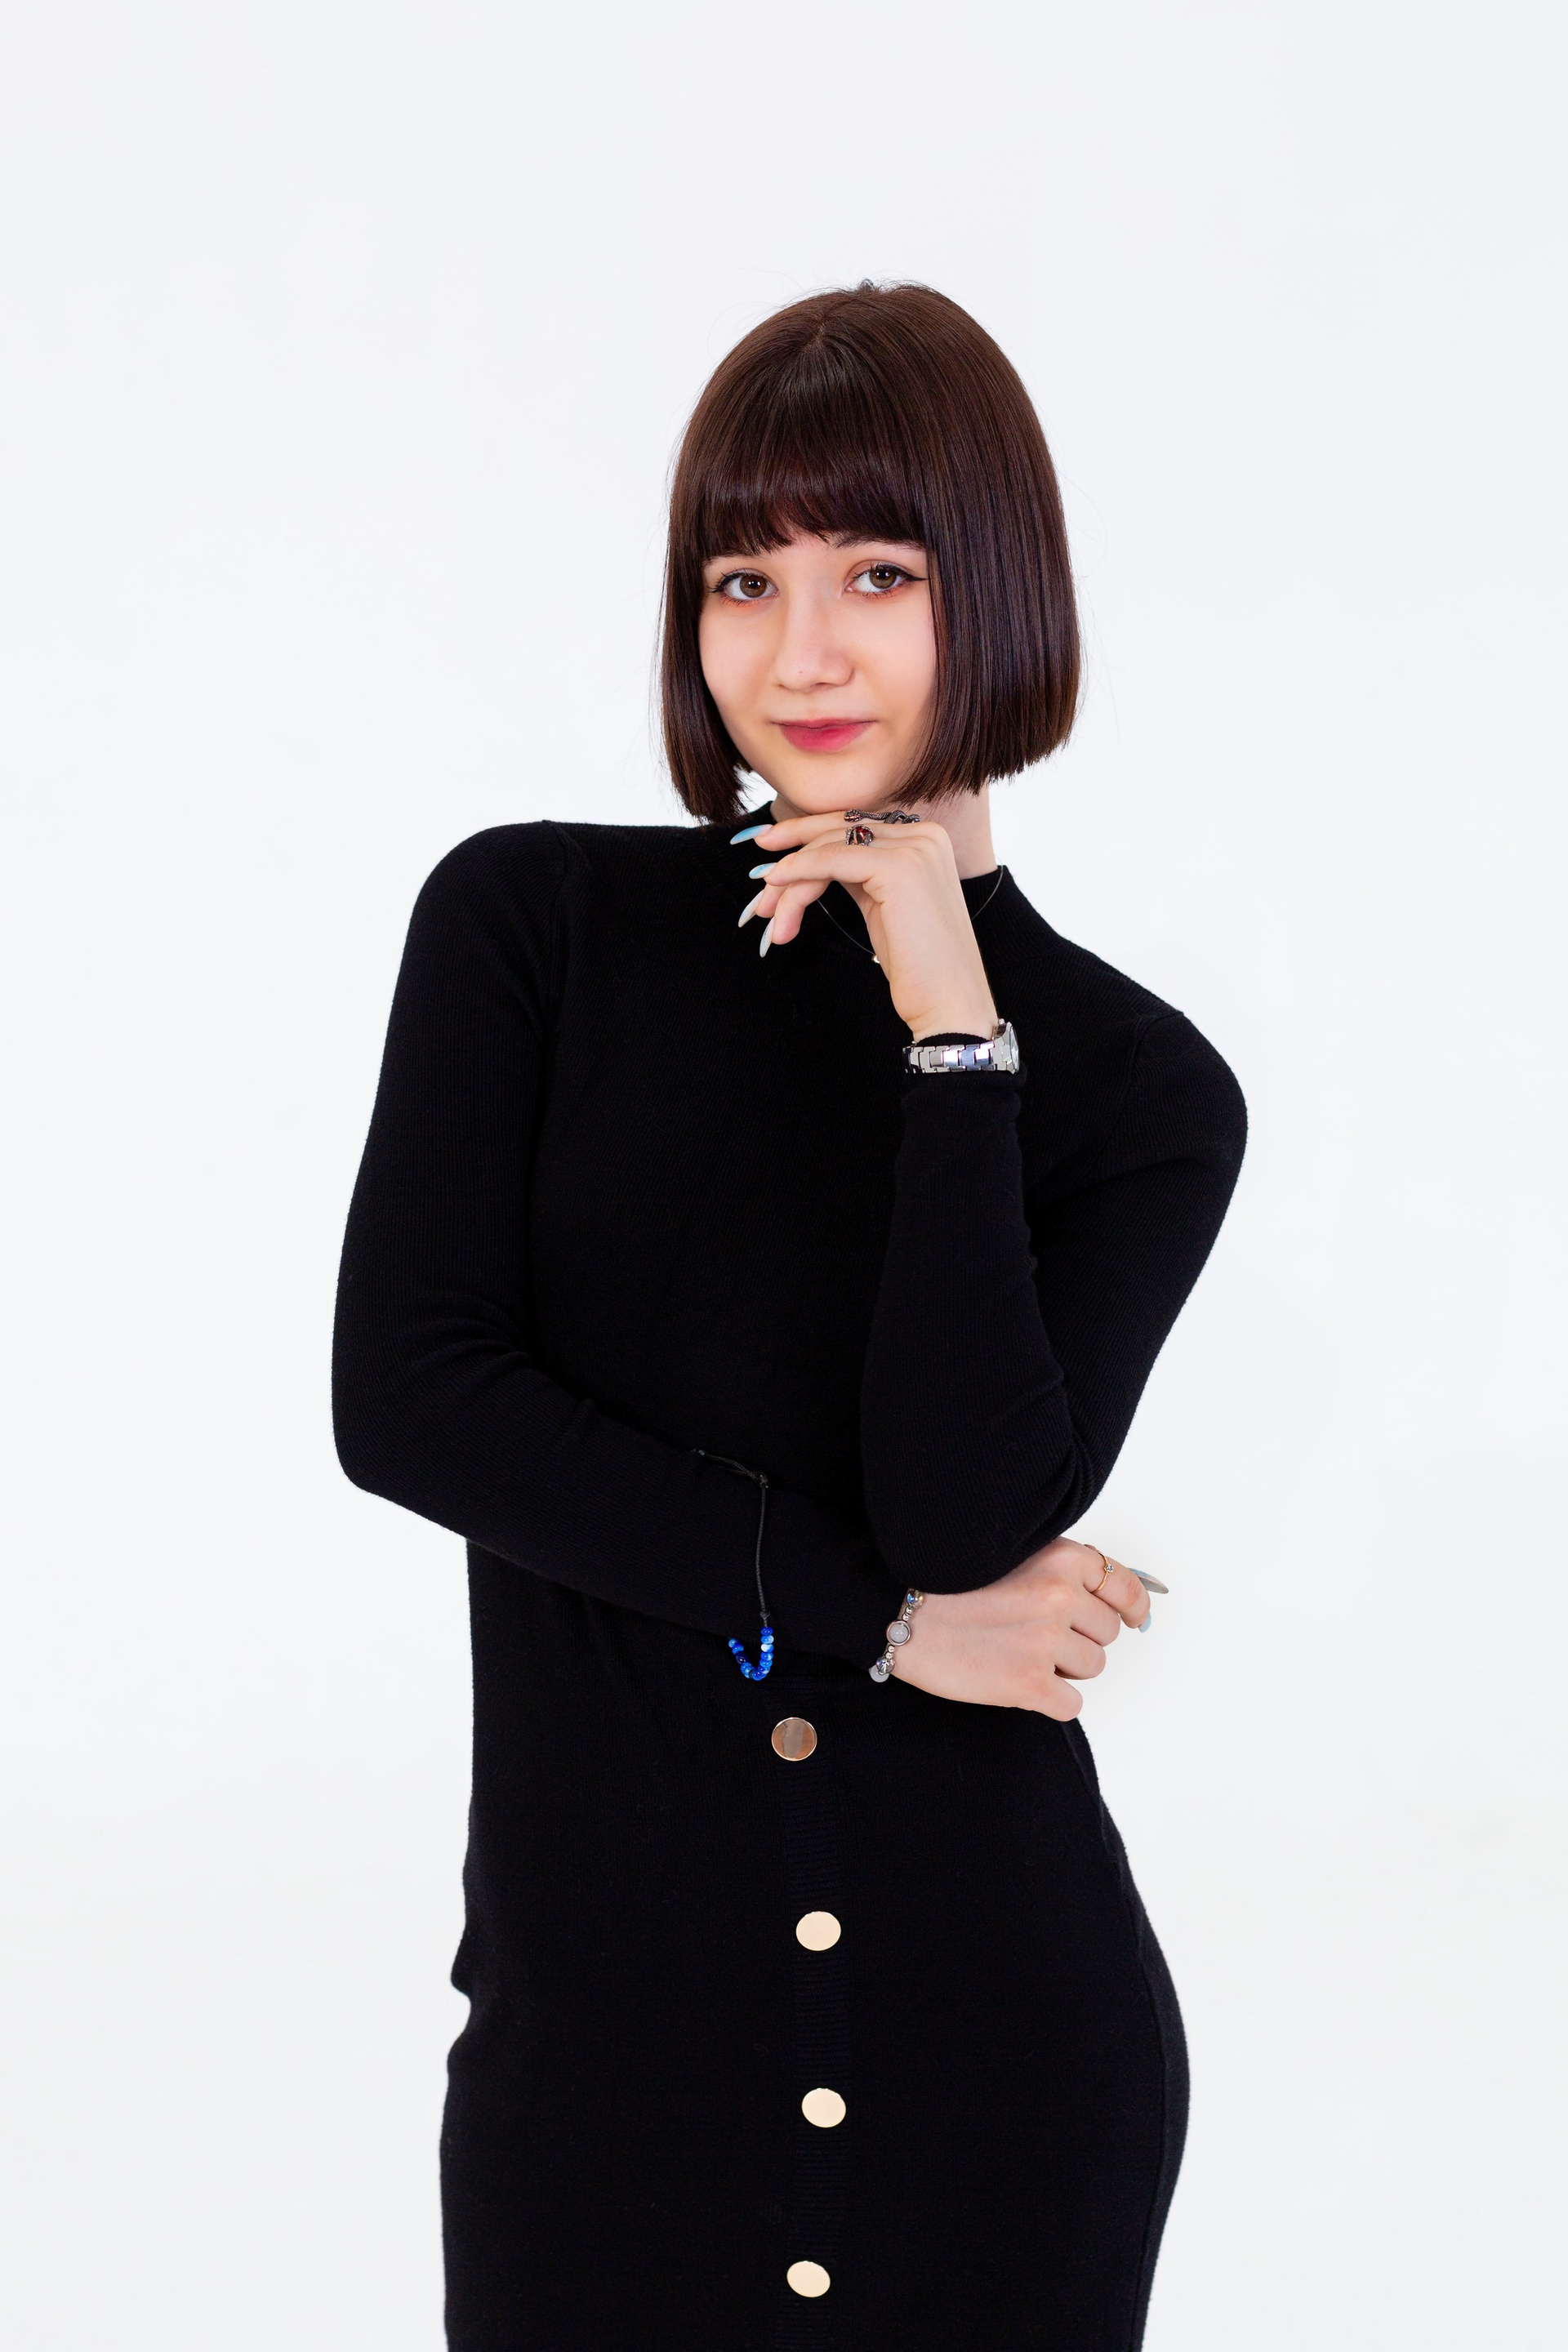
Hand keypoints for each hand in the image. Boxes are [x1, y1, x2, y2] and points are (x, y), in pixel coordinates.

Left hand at [739, 809, 997, 1040]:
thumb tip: (809, 860)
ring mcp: (914, 848)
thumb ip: (859, 874)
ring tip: (769, 914)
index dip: (808, 833)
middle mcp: (924, 834)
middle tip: (759, 877)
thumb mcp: (882, 904)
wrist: (949, 1002)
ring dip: (791, 878)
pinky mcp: (899, 867)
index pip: (855, 825)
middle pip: (840, 829)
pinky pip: (832, 859)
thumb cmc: (917, 964)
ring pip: (830, 846)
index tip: (772, 849)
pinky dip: (799, 870)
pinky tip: (777, 885)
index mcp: (925, 839)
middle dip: (792, 851)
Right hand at [890, 1539, 1151, 1718]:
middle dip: (1080, 1636)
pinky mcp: (1028, 1684)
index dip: (1133, 1607)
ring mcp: (1045, 1641)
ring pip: (1092, 1668)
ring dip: (1064, 1668)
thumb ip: (1061, 1569)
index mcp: (1060, 1558)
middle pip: (1107, 1633)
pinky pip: (1071, 1704)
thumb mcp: (1013, 1553)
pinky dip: (1049, 1699)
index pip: (1125, 1588)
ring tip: (1017, 1651)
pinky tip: (1015, 1680)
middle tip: (1035, 1632)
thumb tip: (1121, 1599)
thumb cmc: (947, 1581)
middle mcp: (1059, 1596)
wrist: (895, 1610)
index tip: (1133, 1618)